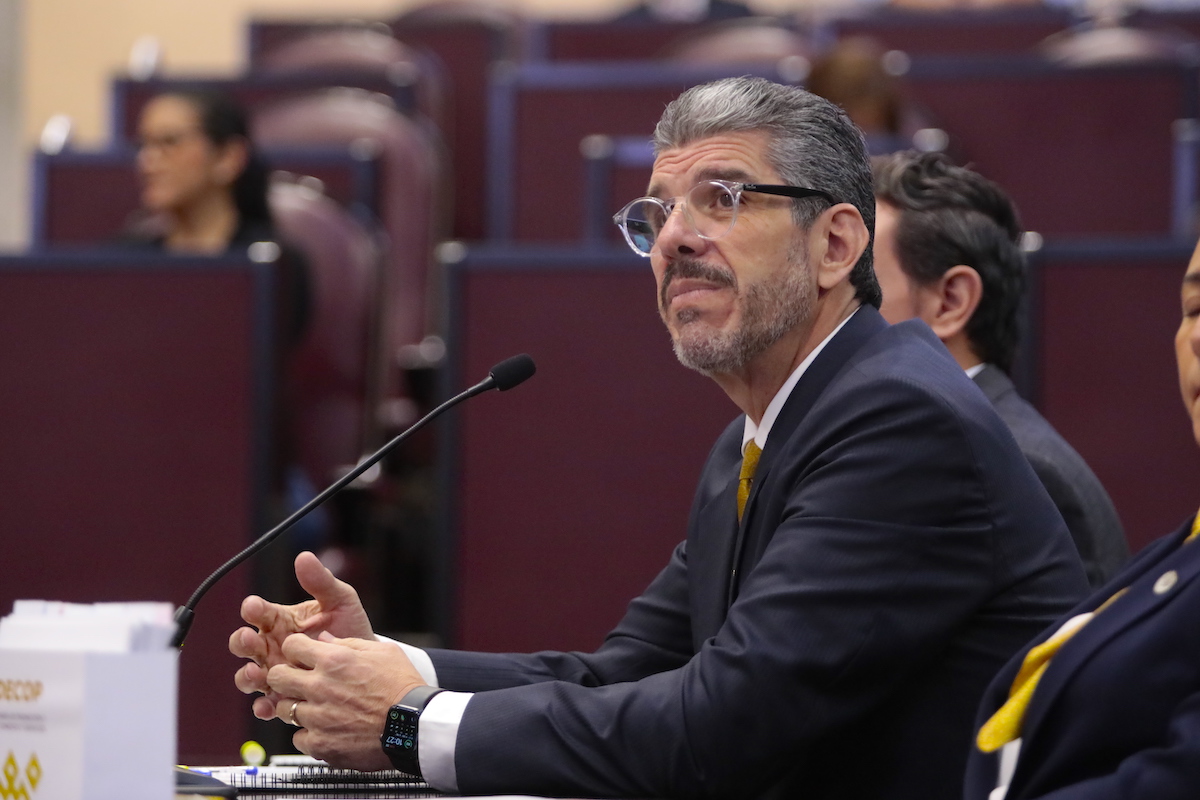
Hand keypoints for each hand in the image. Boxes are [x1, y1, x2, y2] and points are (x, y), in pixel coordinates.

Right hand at [230, 551, 375, 719]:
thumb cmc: (351, 629)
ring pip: (249, 675)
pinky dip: (263, 706)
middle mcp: (272, 646)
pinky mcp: (283, 696)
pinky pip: (265, 704)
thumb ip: (321, 582)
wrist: (367, 665)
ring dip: (247, 675)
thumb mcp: (340, 602)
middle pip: (244, 644)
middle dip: (243, 641)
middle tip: (252, 639)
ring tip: (256, 672)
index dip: (253, 608)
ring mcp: (275, 672)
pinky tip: (269, 704)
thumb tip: (304, 557)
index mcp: (281, 620)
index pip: (258, 612)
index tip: (254, 606)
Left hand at [267, 631, 426, 769]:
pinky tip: (325, 730)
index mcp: (335, 660)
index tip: (301, 656)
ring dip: (297, 707)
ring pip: (283, 709)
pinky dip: (309, 734)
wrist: (414, 726)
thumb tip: (325, 639)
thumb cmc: (403, 687)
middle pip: (276, 677)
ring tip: (316, 709)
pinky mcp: (320, 744)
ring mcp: (317, 717)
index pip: (291, 646)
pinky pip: (297, 737)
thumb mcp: (383, 652)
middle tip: (297, 682)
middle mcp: (320, 687)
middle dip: (284, 676)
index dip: (295, 650)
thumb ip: (349, 644)